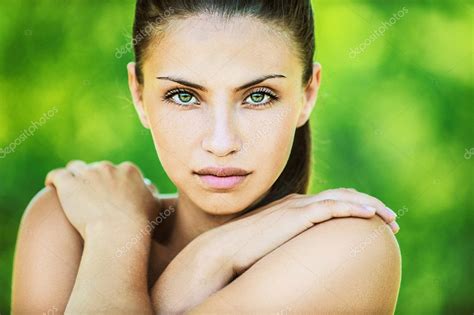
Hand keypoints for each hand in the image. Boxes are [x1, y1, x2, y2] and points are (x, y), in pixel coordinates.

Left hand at [45, 160, 159, 238]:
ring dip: (75, 177)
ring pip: (76, 167)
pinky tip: (51, 185)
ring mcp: (88, 174)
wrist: (118, 232)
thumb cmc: (139, 223)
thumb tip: (148, 187)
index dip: (112, 182)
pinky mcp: (69, 184)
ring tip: (70, 190)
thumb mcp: (155, 206)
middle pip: (97, 168)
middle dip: (94, 180)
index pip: (118, 170)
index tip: (108, 194)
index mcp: (129, 170)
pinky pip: (57, 175)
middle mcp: (109, 167)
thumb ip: (151, 192)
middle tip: (90, 197)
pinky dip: (54, 179)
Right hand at [151, 188, 398, 312]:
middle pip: (344, 195)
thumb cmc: (245, 253)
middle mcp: (299, 203)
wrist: (224, 251)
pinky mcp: (297, 216)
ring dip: (371, 206)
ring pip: (344, 198)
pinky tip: (371, 217)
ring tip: (390, 219)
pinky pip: (333, 208)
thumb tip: (302, 261)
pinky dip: (354, 209)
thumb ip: (290, 244)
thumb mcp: (274, 245)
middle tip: (392, 220)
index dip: (357, 206)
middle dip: (371, 204)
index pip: (333, 200)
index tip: (376, 220)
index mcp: (294, 208)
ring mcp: (298, 207)